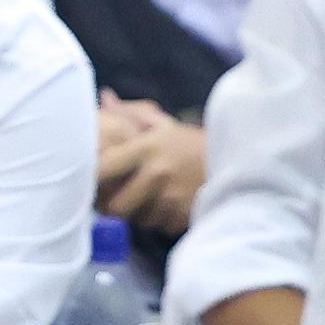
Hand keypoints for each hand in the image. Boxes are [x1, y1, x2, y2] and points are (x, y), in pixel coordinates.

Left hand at [94, 95, 209, 232]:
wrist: (235, 161)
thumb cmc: (191, 144)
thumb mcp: (162, 124)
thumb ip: (131, 113)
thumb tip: (104, 97)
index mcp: (146, 148)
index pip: (102, 169)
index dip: (90, 180)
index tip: (89, 182)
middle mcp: (156, 174)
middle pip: (115, 206)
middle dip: (112, 208)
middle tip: (112, 201)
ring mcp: (170, 199)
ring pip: (136, 220)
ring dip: (137, 215)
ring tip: (145, 200)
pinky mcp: (182, 217)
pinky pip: (157, 227)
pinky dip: (157, 221)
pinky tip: (165, 206)